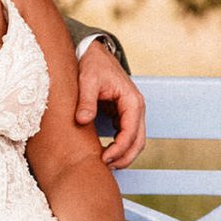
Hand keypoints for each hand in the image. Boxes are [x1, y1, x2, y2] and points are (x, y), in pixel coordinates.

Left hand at [76, 44, 145, 168]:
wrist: (94, 53)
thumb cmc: (93, 64)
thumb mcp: (87, 80)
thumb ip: (86, 101)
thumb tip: (82, 120)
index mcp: (132, 100)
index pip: (131, 132)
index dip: (119, 149)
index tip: (103, 159)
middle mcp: (136, 107)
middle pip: (138, 142)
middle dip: (124, 158)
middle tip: (105, 168)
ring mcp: (132, 112)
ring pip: (135, 141)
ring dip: (123, 155)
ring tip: (105, 164)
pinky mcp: (124, 114)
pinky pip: (127, 135)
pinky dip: (120, 147)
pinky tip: (105, 153)